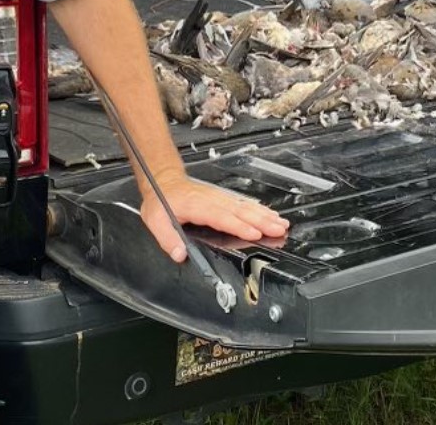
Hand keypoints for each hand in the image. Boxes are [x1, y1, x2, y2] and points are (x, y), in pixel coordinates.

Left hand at [140, 170, 289, 263]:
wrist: (164, 179)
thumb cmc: (161, 200)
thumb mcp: (155, 220)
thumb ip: (168, 239)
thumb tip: (180, 254)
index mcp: (197, 206)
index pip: (221, 217)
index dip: (239, 225)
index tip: (254, 233)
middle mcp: (212, 200)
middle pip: (240, 211)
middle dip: (261, 221)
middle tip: (278, 229)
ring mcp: (219, 198)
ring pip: (245, 206)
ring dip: (264, 215)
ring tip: (280, 224)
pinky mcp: (223, 198)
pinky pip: (243, 203)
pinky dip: (259, 209)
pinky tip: (270, 214)